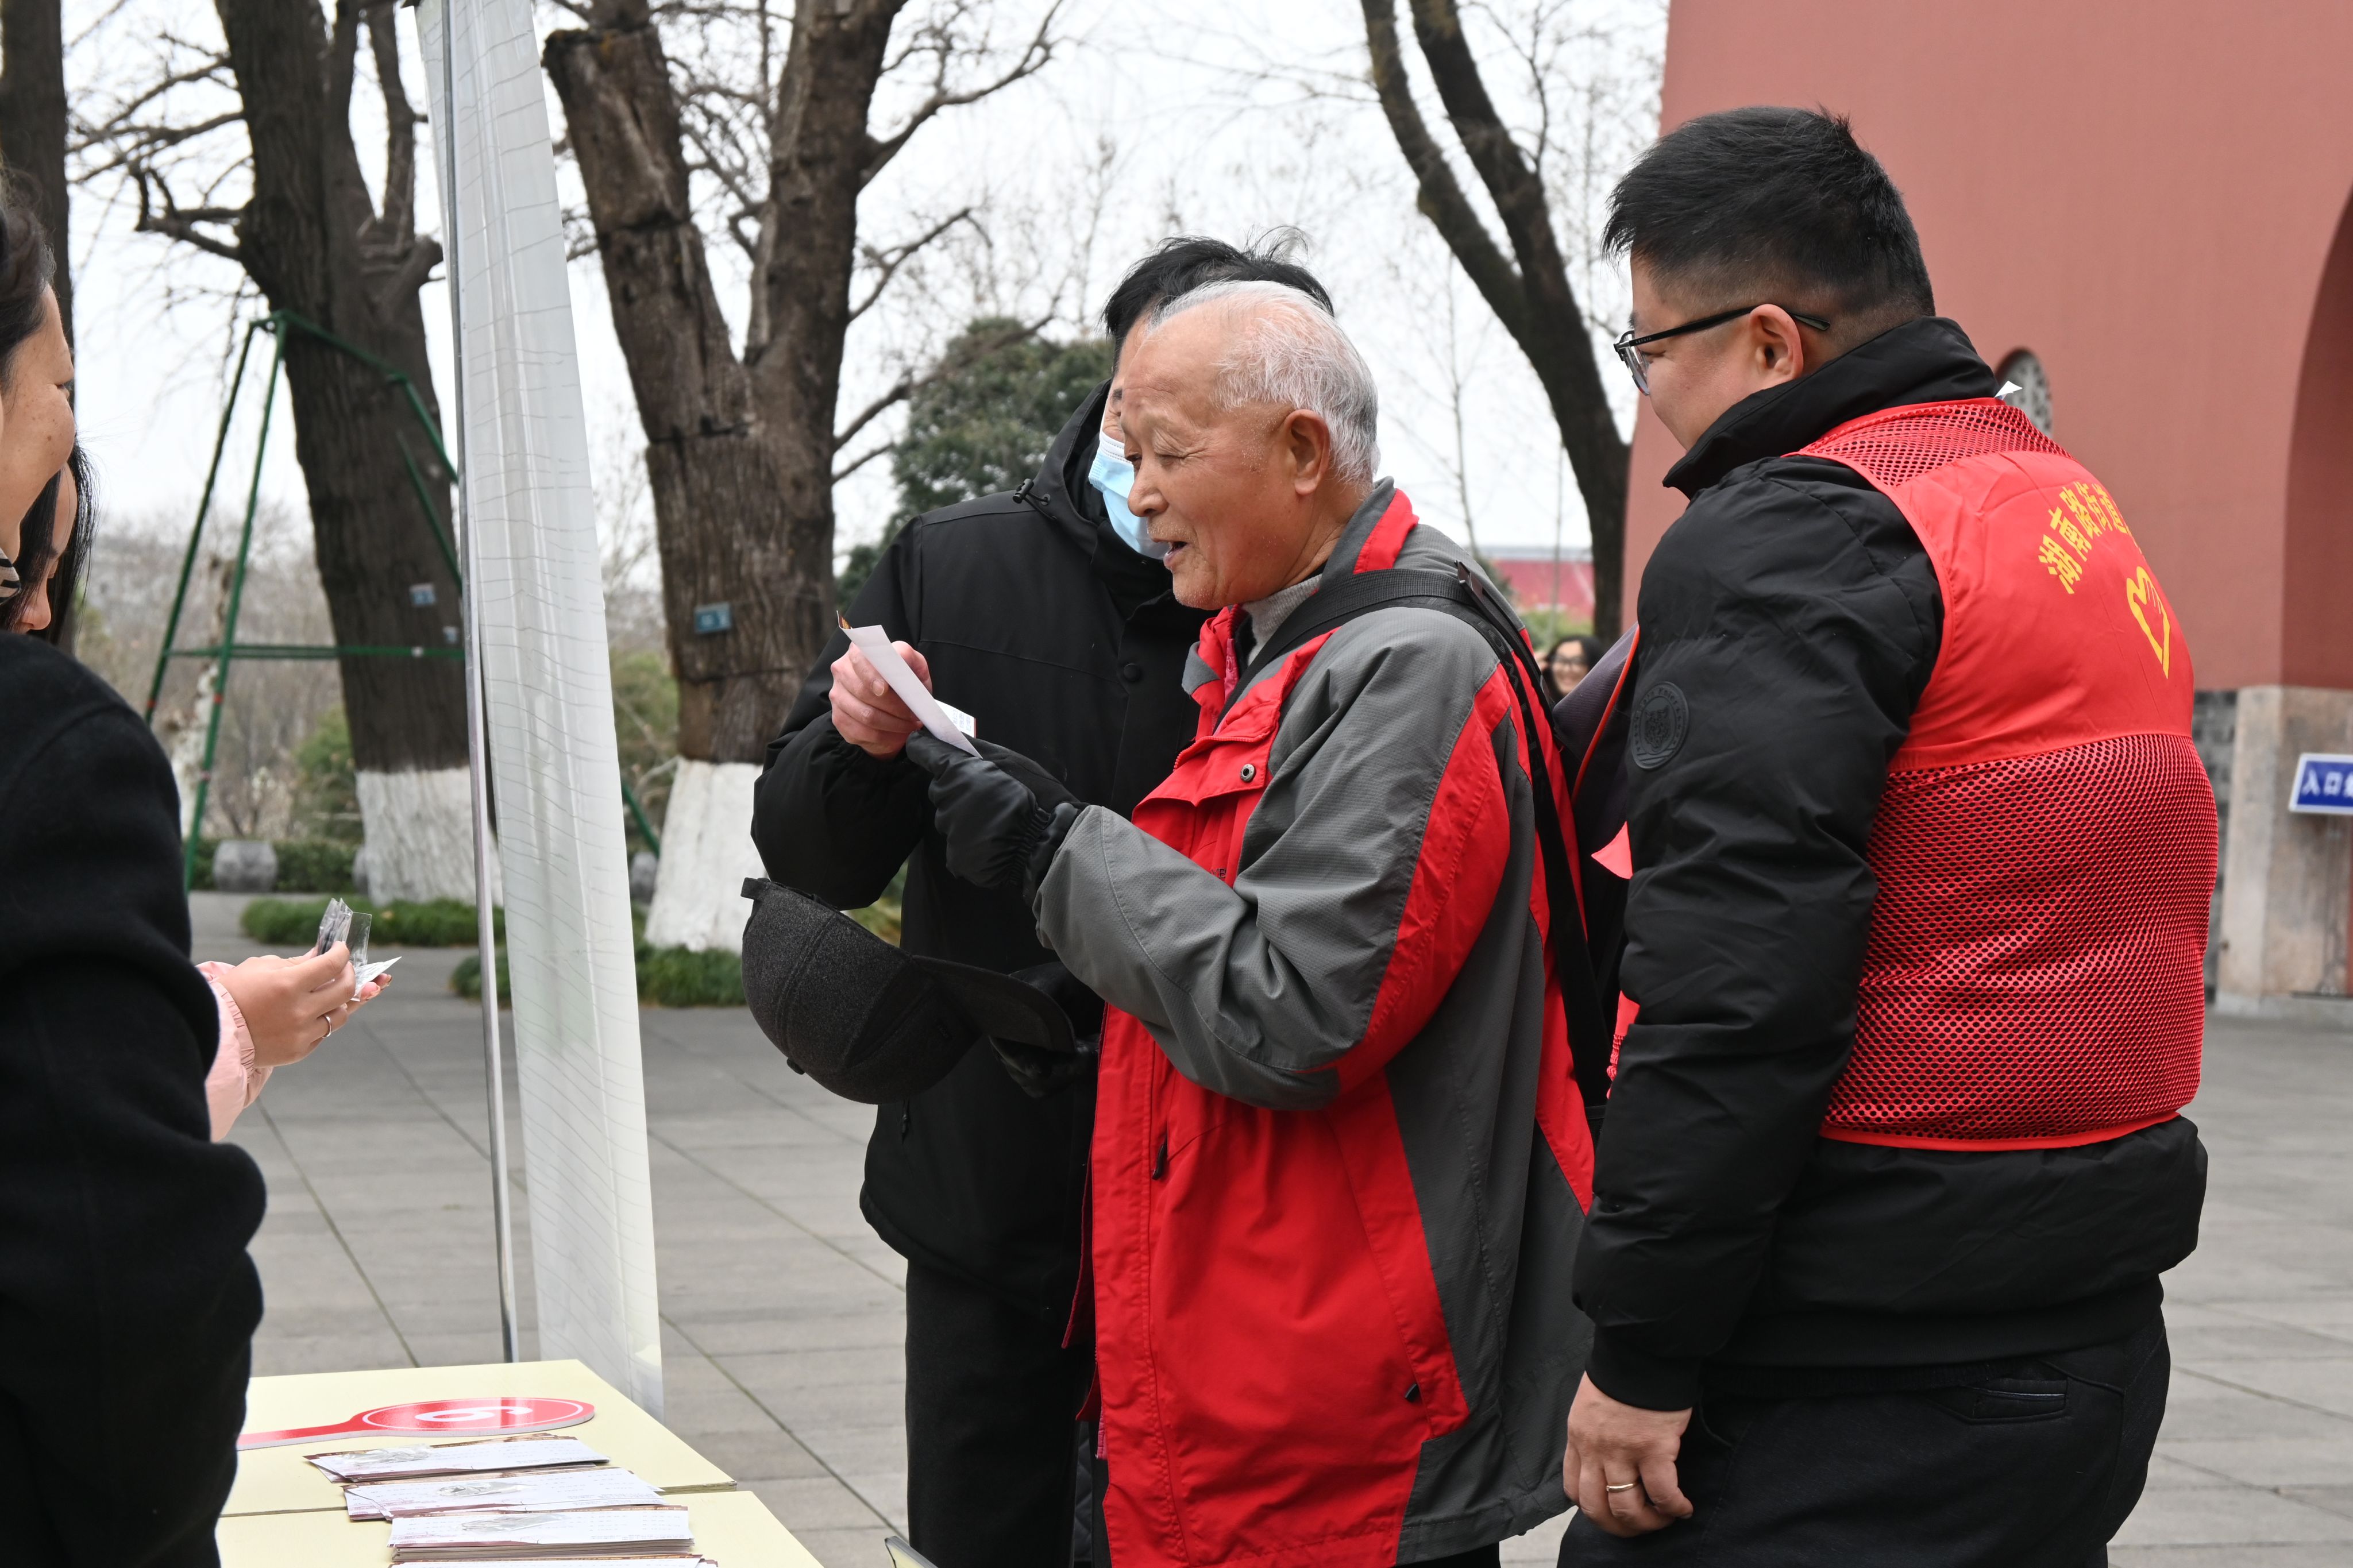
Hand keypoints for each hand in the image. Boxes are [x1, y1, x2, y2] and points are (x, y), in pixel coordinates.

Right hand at [216, 943, 365, 1067]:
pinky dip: (321, 1021)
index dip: (342, 953)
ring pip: (340, 1015)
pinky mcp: (298, 1051)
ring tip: (327, 993)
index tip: (341, 949)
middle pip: (346, 990)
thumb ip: (296, 962)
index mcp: (288, 984)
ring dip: (338, 1001)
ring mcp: (301, 1034)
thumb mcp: (260, 967)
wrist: (211, 1031)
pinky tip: (310, 1013)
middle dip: (350, 974)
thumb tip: (321, 954)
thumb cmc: (233, 993)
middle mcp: (299, 1011)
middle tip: (343, 968)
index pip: (332, 965)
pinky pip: (323, 1034)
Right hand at [829, 640, 931, 757]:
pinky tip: (896, 734)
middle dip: (893, 706)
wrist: (892, 703)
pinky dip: (883, 736)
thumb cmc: (902, 680)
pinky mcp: (839, 718)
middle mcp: (842, 670)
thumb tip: (903, 666)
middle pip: (863, 691)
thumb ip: (909, 660)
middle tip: (913, 714)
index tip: (884, 689)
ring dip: (893, 724)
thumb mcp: (912, 665)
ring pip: (865, 715)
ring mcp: (837, 695)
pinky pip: (861, 732)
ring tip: (909, 725)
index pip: (860, 660)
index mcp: (859, 652)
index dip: (871, 676)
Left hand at [905, 734, 1078, 899]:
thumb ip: (977, 751)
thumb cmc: (1029, 798)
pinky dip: (971, 844)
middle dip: (955, 791)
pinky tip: (990, 842)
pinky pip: (956, 845)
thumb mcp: (1011, 763)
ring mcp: (949, 829)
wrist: (1040, 845)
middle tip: (985, 798)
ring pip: (948, 819)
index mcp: (959, 772)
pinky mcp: (954, 855)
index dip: (922, 748)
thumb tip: (952, 738)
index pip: (928, 754)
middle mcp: (947, 798)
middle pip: (940, 791)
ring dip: (964, 819)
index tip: (917, 742)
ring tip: (992, 823)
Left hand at [1563, 1373, 1693, 1536]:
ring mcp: (1623, 1451)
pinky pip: (1662, 1493)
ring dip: (1648, 1522)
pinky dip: (1674, 1507)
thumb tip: (1606, 1457)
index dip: (1592, 1509)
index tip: (1611, 1512)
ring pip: (1627, 1508)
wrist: (1641, 1349)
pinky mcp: (1654, 1449)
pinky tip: (1684, 1508)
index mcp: (1578, 1437)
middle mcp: (1594, 1449)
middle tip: (1639, 1526)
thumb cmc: (1621, 1373)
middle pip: (1596, 1508)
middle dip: (1618, 1526)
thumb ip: (1593, 1433)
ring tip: (1664, 1519)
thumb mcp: (1591, 1405)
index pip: (1573, 1488)